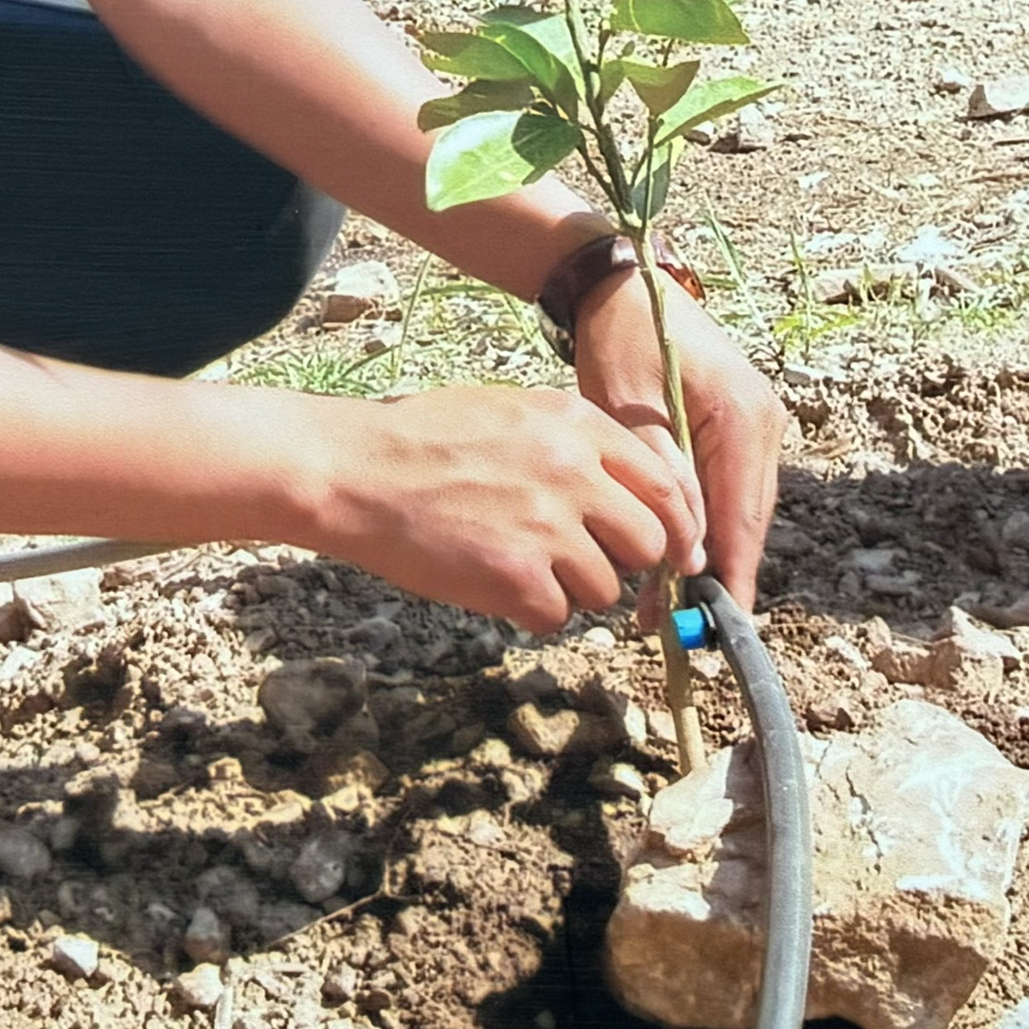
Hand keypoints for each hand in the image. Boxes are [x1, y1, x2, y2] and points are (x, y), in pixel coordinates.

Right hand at [303, 382, 695, 630]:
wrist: (355, 471)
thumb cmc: (424, 439)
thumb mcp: (514, 411)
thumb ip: (575, 444)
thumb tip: (626, 490)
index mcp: (577, 425)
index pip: (665, 484)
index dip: (673, 526)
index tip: (669, 551)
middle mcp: (573, 472)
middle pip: (648, 543)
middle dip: (621, 561)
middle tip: (579, 560)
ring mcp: (547, 526)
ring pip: (604, 589)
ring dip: (570, 589)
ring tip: (517, 564)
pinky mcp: (517, 576)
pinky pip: (557, 617)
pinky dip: (530, 612)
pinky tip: (493, 584)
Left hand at [570, 265, 783, 607]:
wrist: (624, 287)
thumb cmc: (621, 339)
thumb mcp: (629, 411)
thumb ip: (665, 478)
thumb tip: (691, 550)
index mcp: (744, 418)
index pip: (744, 517)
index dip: (732, 578)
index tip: (720, 628)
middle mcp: (764, 425)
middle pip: (748, 521)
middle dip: (716, 576)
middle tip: (678, 630)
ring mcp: (758, 427)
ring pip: (740, 511)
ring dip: (707, 555)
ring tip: (664, 607)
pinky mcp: (740, 429)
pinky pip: (728, 490)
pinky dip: (704, 524)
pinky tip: (672, 555)